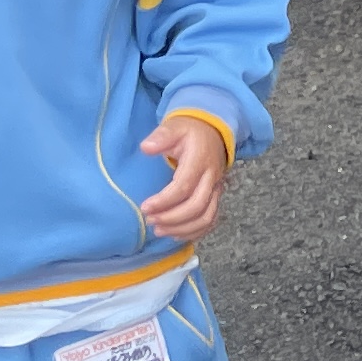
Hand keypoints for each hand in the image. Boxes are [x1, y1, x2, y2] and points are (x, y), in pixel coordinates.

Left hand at [134, 114, 229, 238]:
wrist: (213, 131)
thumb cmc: (190, 131)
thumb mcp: (175, 126)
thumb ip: (161, 136)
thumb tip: (146, 147)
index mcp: (200, 160)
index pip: (184, 187)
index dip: (164, 201)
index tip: (145, 207)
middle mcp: (212, 177)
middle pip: (196, 206)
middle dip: (171, 218)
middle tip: (150, 220)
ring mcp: (216, 189)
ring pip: (206, 217)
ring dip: (182, 228)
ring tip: (159, 230)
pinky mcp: (216, 197)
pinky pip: (211, 220)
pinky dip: (195, 232)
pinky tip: (175, 234)